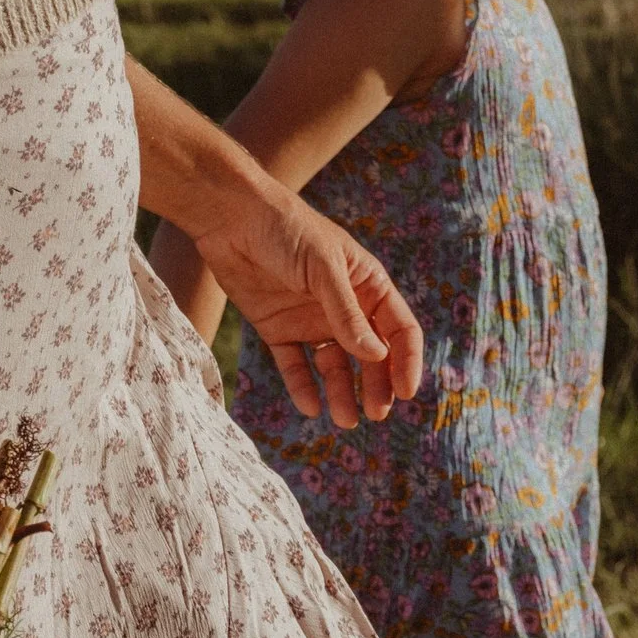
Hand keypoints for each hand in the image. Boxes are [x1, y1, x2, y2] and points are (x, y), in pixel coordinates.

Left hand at [190, 179, 424, 426]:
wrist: (230, 217)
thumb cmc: (286, 230)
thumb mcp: (323, 269)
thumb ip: (347, 314)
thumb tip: (376, 357)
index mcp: (367, 285)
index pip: (399, 330)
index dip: (406, 361)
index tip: (406, 392)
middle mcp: (344, 306)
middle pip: (371, 355)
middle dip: (377, 385)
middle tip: (376, 413)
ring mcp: (311, 319)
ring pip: (335, 366)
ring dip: (342, 393)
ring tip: (345, 420)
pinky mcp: (278, 329)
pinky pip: (295, 365)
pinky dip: (303, 387)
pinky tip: (310, 406)